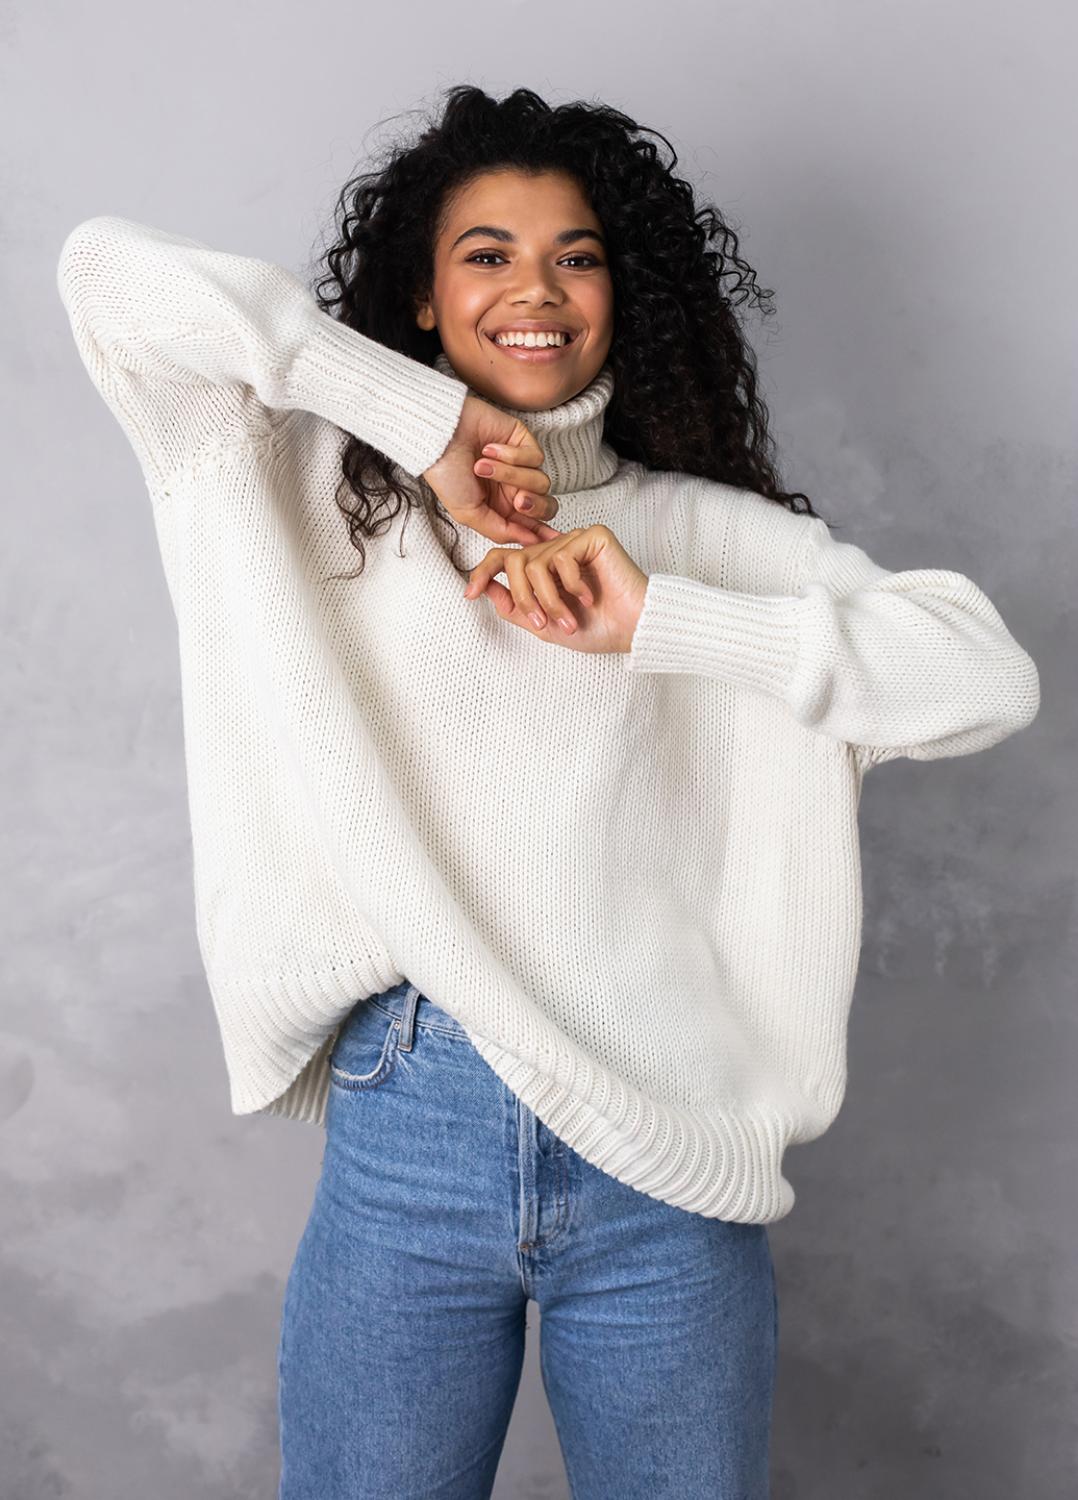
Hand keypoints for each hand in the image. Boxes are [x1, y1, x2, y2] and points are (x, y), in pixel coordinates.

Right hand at [422, 392, 562, 546]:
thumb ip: (500, 531)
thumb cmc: (447, 474)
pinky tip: (490, 449)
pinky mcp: (524, 442)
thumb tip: (530, 541)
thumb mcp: (468, 513)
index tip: (551, 539)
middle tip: (519, 500)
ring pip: (540, 482)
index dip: (543, 533)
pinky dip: (511, 456)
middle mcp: (513, 489)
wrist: (440, 438)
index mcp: (502, 508)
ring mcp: (521, 466)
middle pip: (546, 506)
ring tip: (483, 466)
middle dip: (535, 506)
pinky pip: (535, 458)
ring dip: (510, 475)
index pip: (532, 525)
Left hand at [462, 524, 648, 654]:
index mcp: (544, 569)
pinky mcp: (593, 537)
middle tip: (542, 623)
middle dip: (524, 598)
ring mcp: (574, 541)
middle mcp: (557, 550)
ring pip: (536, 563)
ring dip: (549, 599)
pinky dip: (572, 584)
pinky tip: (589, 595)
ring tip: (570, 619)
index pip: (505, 558)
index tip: (469, 593)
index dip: (483, 573)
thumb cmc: (598, 629)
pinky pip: (563, 556)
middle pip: (514, 561)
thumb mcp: (545, 626)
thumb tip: (486, 589)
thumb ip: (515, 608)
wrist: (634, 629)